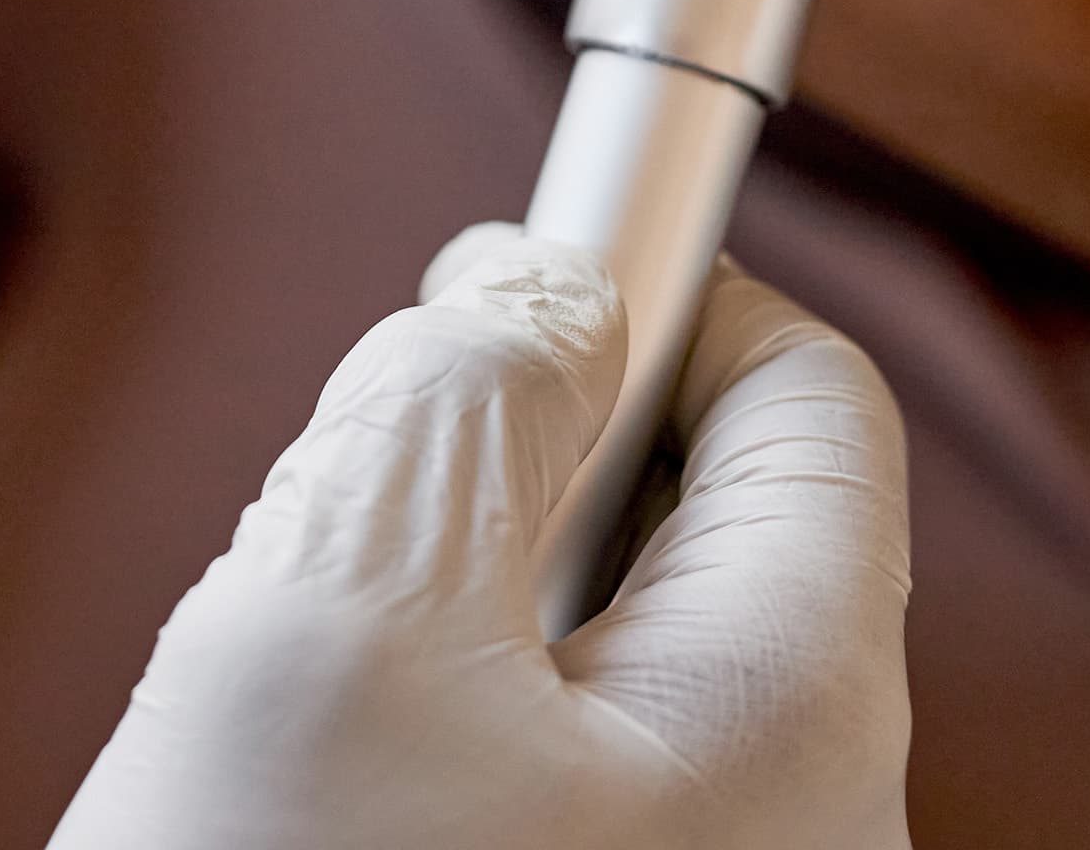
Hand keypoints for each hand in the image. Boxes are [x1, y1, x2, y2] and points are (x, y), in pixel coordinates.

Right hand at [55, 230, 914, 849]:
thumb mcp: (344, 617)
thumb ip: (460, 400)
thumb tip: (539, 292)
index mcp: (799, 710)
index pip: (803, 398)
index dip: (648, 297)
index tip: (488, 302)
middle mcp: (797, 826)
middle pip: (674, 517)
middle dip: (483, 485)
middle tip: (335, 565)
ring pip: (570, 658)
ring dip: (411, 629)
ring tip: (287, 733)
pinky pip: (522, 786)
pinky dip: (396, 752)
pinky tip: (288, 826)